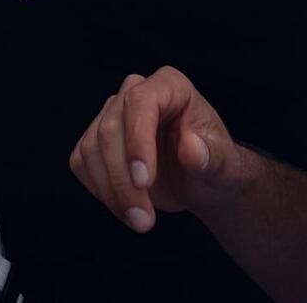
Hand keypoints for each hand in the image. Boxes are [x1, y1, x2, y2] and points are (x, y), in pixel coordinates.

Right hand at [69, 67, 247, 233]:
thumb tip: (191, 148)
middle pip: (111, 129)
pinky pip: (82, 162)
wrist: (200, 180)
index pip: (140, 102)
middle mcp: (136, 92)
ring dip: (111, 191)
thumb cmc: (214, 165)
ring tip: (140, 221)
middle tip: (144, 220)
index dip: (137, 140)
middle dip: (123, 180)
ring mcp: (112, 114)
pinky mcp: (95, 139)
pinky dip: (99, 190)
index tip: (143, 181)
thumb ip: (213, 156)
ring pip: (92, 147)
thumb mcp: (224, 165)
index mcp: (169, 85)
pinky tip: (125, 207)